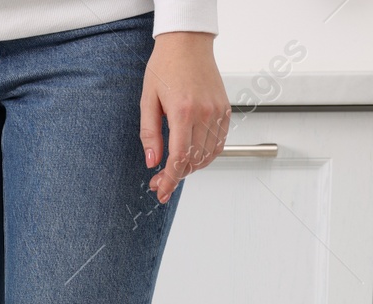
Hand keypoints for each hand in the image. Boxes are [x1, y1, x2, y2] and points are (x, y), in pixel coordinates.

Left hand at [140, 32, 228, 204]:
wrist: (187, 43)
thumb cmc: (165, 66)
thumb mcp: (147, 100)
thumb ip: (150, 134)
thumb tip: (152, 162)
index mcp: (183, 111)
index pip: (179, 158)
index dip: (170, 180)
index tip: (161, 191)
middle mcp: (204, 113)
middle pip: (194, 160)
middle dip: (177, 176)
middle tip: (160, 181)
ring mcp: (218, 111)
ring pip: (209, 155)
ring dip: (192, 167)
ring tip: (175, 168)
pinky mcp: (225, 109)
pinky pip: (219, 142)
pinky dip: (207, 155)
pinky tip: (192, 156)